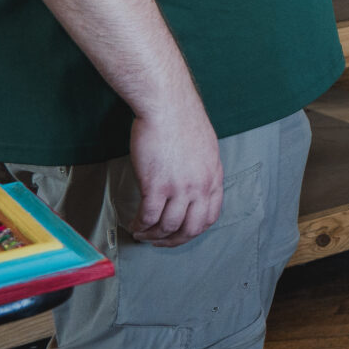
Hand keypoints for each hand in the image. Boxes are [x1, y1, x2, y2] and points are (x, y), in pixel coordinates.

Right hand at [128, 103, 222, 244]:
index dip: (193, 231)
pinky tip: (134, 224)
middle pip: (190, 228)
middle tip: (159, 241)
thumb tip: (194, 187)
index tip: (180, 233)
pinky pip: (148, 216)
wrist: (168, 107)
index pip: (210, 217)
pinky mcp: (156, 185)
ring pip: (168, 226)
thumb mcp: (206, 150)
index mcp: (214, 178)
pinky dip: (140, 225)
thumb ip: (203, 171)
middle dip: (173, 240)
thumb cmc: (183, 122)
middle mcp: (201, 186)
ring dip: (153, 235)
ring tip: (142, 233)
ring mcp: (180, 188)